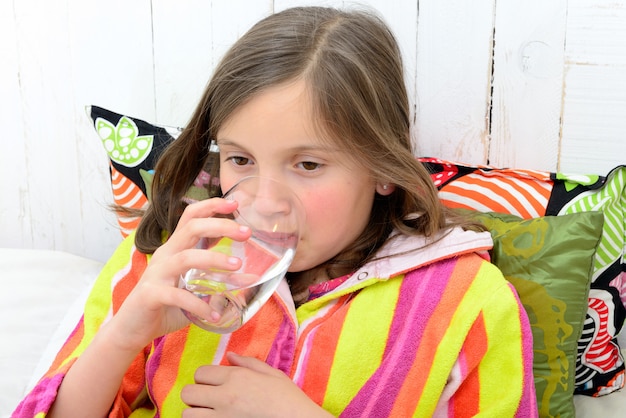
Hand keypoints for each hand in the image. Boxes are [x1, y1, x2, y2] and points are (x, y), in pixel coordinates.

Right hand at [106, 198, 251, 352]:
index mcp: (175, 248)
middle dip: (220, 225)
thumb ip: (217, 278)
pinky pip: (178, 296)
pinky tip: (215, 316)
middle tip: (246, 232)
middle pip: (192, 228)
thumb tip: (252, 276)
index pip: (191, 216)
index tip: (235, 203)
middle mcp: (165, 255)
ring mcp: (156, 273)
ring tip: (237, 266)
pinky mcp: (151, 295)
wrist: (132, 329)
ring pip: (186, 257)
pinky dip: (199, 306)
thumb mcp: (193, 287)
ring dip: (214, 259)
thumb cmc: (166, 306)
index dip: (212, 206)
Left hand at [181, 353, 332, 417]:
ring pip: (188, 415)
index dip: (204, 377)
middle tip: (207, 398)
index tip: (213, 383)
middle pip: (188, 393)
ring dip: (195, 413)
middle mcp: (225, 397)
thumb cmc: (288, 399)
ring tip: (208, 413)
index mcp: (237, 377)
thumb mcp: (272, 374)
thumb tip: (229, 356)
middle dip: (195, 394)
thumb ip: (248, 363)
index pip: (200, 373)